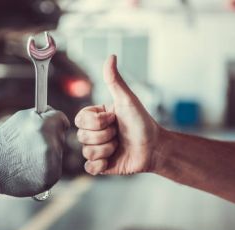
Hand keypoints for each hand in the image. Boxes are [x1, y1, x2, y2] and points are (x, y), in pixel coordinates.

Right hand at [0, 107, 69, 197]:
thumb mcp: (21, 119)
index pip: (61, 119)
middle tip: (31, 144)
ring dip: (49, 153)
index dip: (56, 121)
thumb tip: (59, 117)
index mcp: (43, 126)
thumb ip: (42, 115)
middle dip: (51, 137)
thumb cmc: (5, 141)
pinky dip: (47, 167)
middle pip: (61, 136)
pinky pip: (56, 168)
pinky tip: (31, 168)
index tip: (51, 125)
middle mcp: (50, 144)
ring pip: (59, 153)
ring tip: (29, 156)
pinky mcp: (51, 177)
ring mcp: (51, 163)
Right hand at [75, 55, 160, 174]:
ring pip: (87, 152)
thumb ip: (115, 81)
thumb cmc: (142, 122)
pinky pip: (89, 167)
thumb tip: (111, 57)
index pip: (80, 119)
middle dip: (105, 136)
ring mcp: (97, 149)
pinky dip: (101, 165)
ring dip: (107, 149)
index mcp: (96, 117)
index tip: (114, 119)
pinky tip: (111, 160)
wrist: (154, 147)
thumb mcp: (127, 100)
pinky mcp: (101, 165)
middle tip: (118, 133)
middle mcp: (94, 133)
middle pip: (82, 136)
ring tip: (119, 145)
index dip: (97, 122)